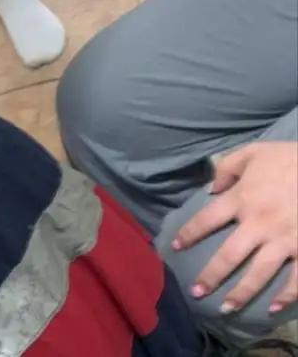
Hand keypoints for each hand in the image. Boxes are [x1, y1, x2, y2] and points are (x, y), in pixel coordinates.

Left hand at [173, 142, 297, 313]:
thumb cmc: (291, 157)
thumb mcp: (253, 152)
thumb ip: (227, 168)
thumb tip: (211, 189)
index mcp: (242, 199)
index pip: (206, 220)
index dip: (189, 234)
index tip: (176, 247)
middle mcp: (259, 224)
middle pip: (228, 256)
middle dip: (210, 276)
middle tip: (196, 292)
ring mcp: (285, 240)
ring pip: (258, 273)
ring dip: (241, 293)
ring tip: (226, 309)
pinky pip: (297, 279)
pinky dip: (286, 296)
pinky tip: (273, 308)